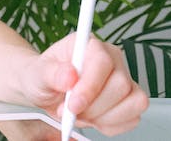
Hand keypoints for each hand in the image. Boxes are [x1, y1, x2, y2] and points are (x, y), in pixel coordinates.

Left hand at [21, 34, 148, 135]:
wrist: (45, 90)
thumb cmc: (42, 76)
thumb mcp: (37, 73)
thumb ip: (50, 73)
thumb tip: (69, 75)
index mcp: (90, 45)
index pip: (103, 62)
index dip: (90, 87)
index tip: (72, 104)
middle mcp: (112, 59)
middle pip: (120, 85)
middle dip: (93, 107)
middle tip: (70, 111)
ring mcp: (125, 79)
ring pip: (133, 102)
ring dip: (102, 117)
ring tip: (80, 114)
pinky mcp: (130, 100)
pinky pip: (133, 118)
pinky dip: (111, 125)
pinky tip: (92, 119)